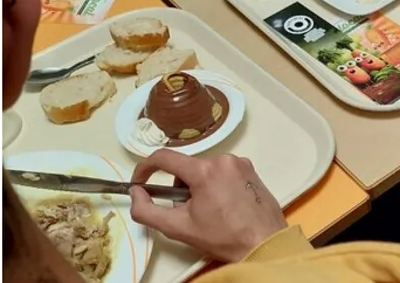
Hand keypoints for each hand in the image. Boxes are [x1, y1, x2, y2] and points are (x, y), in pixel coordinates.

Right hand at [129, 150, 286, 262]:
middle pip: (186, 167)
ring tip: (208, 210)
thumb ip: (147, 210)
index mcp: (204, 170)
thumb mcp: (178, 228)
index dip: (145, 168)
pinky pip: (222, 171)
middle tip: (186, 211)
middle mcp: (223, 159)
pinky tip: (223, 205)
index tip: (139, 183)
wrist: (264, 242)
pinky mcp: (250, 169)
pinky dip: (215, 184)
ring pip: (204, 169)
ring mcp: (239, 162)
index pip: (164, 157)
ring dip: (197, 186)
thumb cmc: (222, 236)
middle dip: (179, 187)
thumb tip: (136, 193)